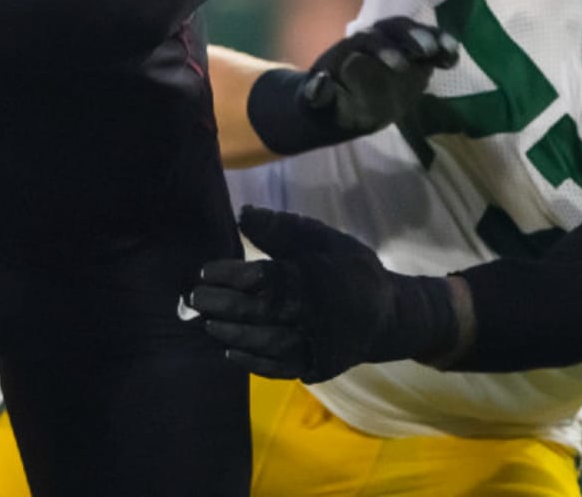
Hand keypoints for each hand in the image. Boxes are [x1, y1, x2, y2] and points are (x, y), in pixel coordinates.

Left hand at [189, 206, 457, 382]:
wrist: (388, 316)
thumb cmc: (347, 267)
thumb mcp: (322, 239)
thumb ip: (282, 229)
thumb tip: (242, 214)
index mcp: (318, 279)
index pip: (268, 279)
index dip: (234, 276)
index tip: (205, 271)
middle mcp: (318, 316)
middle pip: (263, 313)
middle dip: (224, 306)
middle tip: (192, 298)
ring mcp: (318, 346)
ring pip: (268, 343)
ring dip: (233, 335)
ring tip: (205, 323)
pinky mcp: (318, 366)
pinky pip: (281, 367)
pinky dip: (254, 361)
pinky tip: (229, 352)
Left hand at [302, 16, 457, 136]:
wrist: (341, 101)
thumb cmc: (328, 99)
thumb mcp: (317, 100)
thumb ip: (317, 94)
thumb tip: (319, 87)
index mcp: (352, 47)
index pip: (368, 41)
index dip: (384, 50)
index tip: (399, 66)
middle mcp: (375, 38)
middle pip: (393, 28)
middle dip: (411, 37)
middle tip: (426, 52)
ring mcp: (396, 44)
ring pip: (414, 32)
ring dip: (432, 39)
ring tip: (449, 52)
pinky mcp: (413, 56)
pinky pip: (429, 47)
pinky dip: (442, 49)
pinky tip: (453, 59)